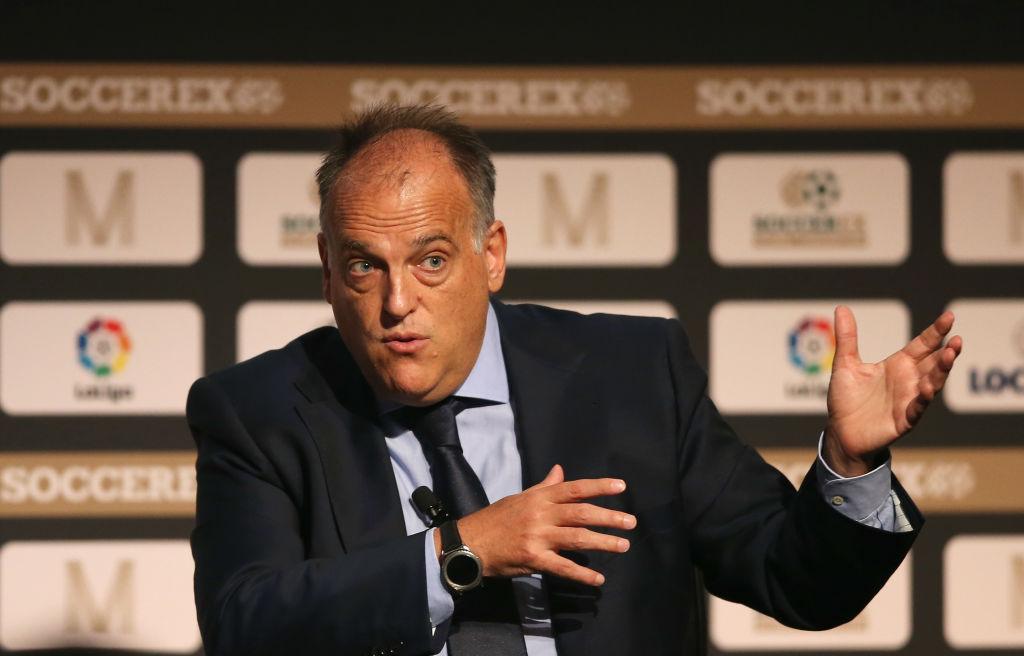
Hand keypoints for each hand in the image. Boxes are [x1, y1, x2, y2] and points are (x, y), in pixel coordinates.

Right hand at [436, 464, 635, 585]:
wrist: (470, 543)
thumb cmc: (496, 519)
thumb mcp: (520, 498)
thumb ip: (544, 486)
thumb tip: (560, 471)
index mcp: (539, 498)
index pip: (574, 488)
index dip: (599, 487)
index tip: (621, 487)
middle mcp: (541, 514)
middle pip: (582, 513)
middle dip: (609, 517)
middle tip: (631, 521)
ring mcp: (538, 537)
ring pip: (577, 538)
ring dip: (603, 542)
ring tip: (623, 546)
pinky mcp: (533, 559)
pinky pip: (562, 567)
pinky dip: (582, 573)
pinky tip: (598, 578)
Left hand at [824, 305, 962, 476]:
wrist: (840, 432)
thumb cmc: (845, 399)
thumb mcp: (845, 364)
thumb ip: (847, 338)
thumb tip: (841, 307)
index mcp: (898, 365)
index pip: (923, 344)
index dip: (935, 331)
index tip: (949, 317)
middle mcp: (908, 380)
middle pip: (934, 362)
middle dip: (946, 351)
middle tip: (956, 339)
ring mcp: (909, 399)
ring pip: (932, 383)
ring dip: (942, 371)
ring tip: (950, 356)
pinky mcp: (904, 419)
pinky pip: (917, 408)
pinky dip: (923, 398)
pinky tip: (927, 388)